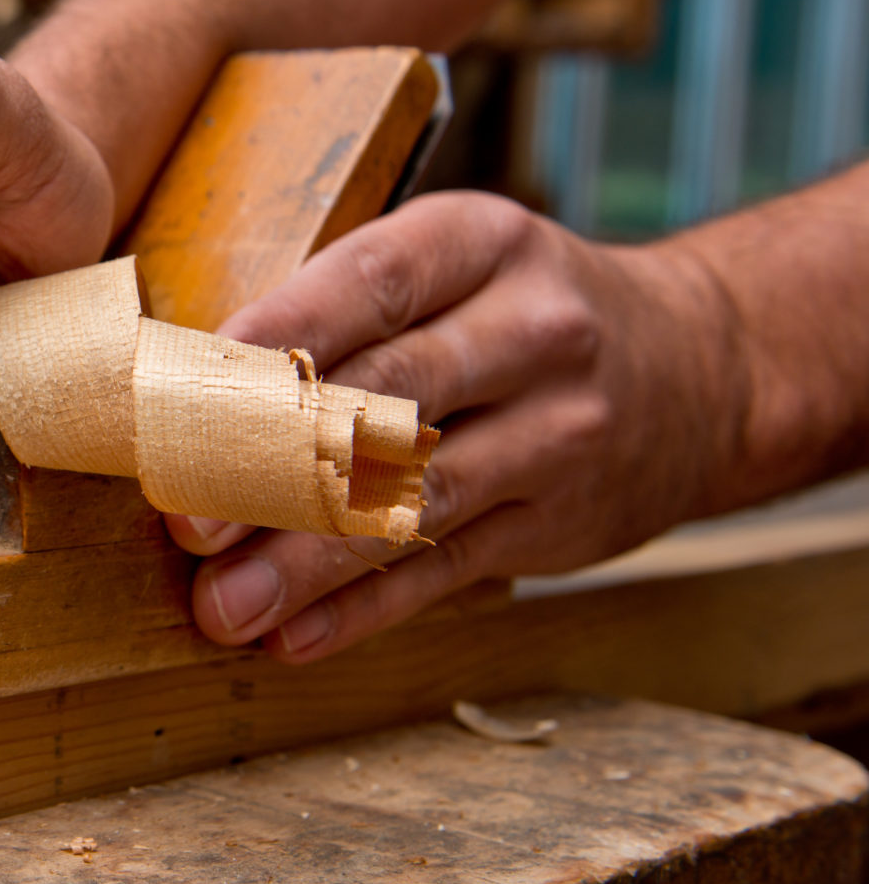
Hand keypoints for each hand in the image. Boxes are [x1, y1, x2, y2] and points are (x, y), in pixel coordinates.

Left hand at [170, 191, 748, 661]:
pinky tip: (292, 639)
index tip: (184, 392)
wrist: (700, 366)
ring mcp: (556, 435)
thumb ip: (336, 309)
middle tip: (186, 520)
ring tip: (221, 606)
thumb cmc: (507, 309)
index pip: (368, 287)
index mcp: (480, 244)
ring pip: (413, 505)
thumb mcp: (448, 263)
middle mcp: (532, 334)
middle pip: (387, 403)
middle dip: (273, 466)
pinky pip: (445, 573)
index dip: (274, 340)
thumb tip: (184, 387)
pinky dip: (363, 612)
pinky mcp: (557, 526)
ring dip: (306, 564)